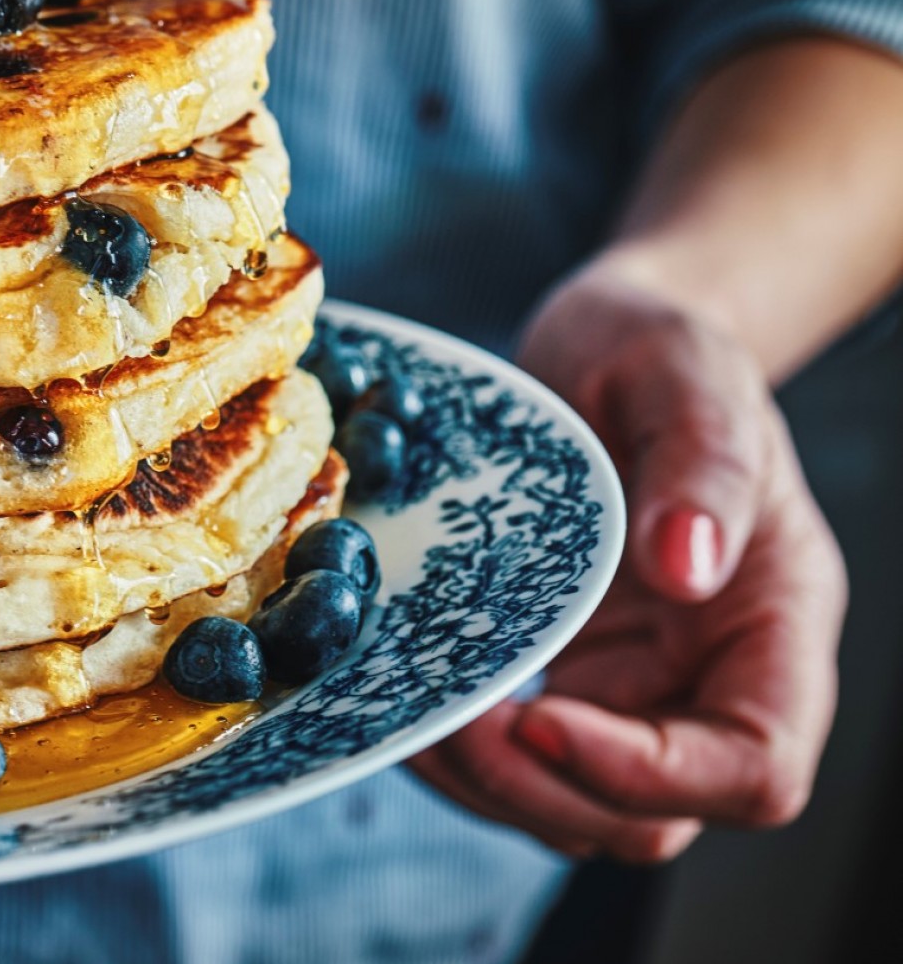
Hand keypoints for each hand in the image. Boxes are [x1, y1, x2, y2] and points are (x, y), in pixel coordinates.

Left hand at [408, 267, 846, 860]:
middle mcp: (702, 682)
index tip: (541, 714)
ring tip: (409, 700)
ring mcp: (621, 691)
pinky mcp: (547, 679)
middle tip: (449, 716)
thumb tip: (688, 564)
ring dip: (478, 781)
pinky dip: (445, 749)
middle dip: (538, 788)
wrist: (600, 349)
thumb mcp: (687, 375)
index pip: (753, 769)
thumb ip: (702, 463)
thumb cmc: (659, 353)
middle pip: (646, 819)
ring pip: (562, 808)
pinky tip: (395, 687)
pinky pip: (501, 759)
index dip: (651, 775)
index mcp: (773, 627)